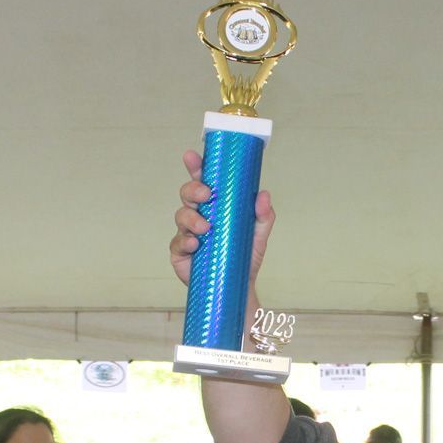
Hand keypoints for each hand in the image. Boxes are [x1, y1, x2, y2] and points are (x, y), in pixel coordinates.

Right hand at [169, 150, 273, 287]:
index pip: (203, 180)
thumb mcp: (259, 234)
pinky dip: (186, 241)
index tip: (192, 156)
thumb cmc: (245, 256)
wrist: (239, 286)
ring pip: (180, 215)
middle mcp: (199, 215)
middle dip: (193, 189)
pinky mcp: (180, 252)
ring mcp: (187, 232)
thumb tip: (264, 195)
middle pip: (187, 193)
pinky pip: (177, 242)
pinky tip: (195, 244)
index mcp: (215, 205)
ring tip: (206, 228)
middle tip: (206, 194)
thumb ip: (263, 215)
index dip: (196, 167)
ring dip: (191, 218)